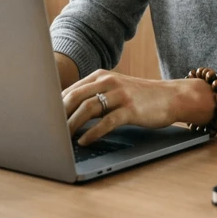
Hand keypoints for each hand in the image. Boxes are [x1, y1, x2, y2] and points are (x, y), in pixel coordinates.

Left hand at [61, 70, 211, 145]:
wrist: (171, 96)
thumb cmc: (140, 97)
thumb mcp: (115, 90)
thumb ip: (95, 95)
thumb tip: (67, 112)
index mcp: (101, 76)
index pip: (71, 89)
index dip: (55, 105)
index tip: (45, 119)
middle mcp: (108, 81)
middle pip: (75, 97)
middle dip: (59, 115)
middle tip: (49, 131)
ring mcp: (120, 94)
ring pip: (88, 108)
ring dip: (72, 125)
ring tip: (63, 138)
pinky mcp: (130, 109)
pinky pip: (106, 122)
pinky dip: (92, 133)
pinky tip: (85, 141)